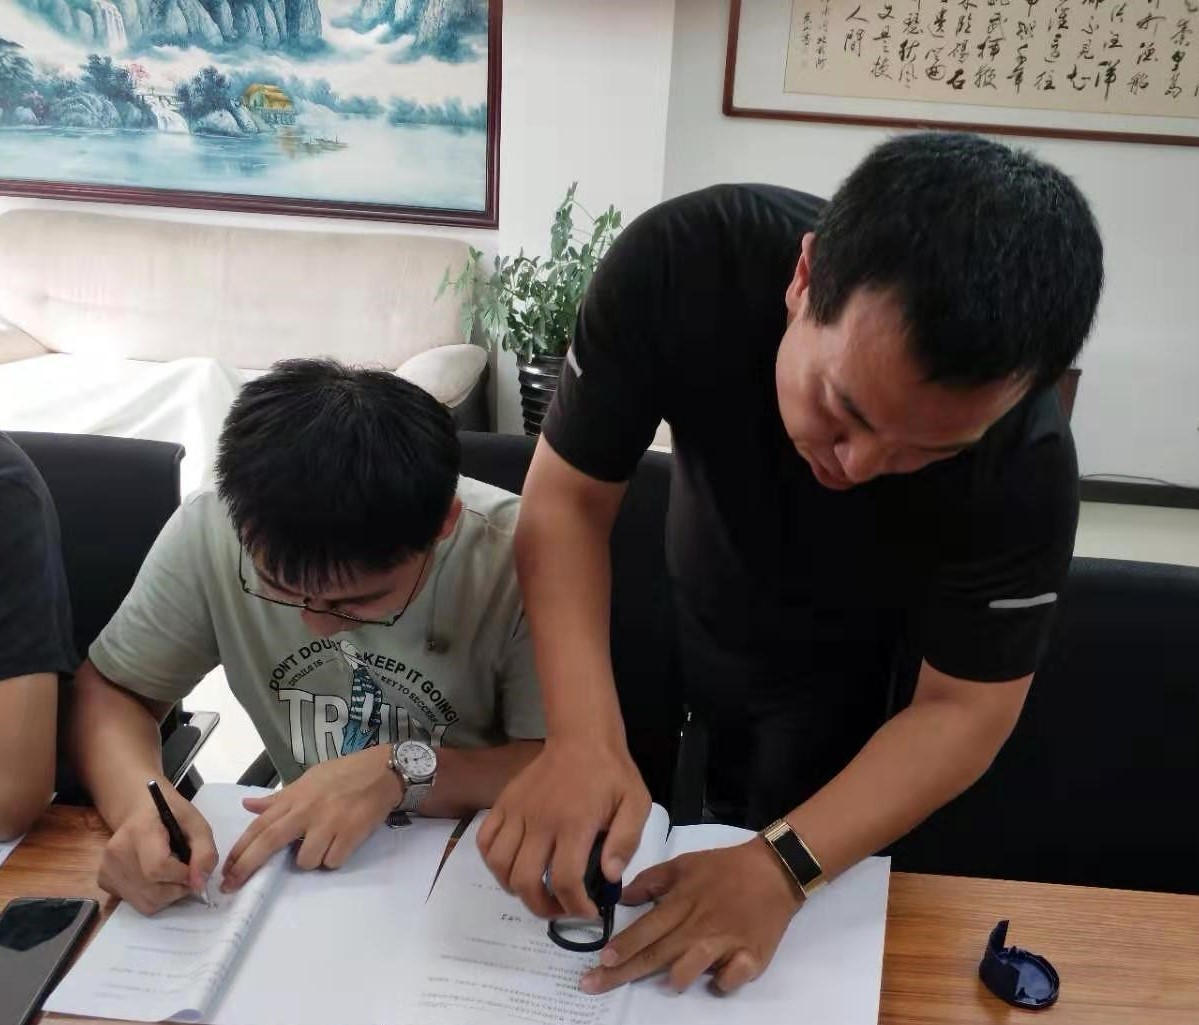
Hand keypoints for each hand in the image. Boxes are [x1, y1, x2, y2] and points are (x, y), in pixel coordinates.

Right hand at [98, 785, 216, 915]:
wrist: (139, 810)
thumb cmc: (171, 814)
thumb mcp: (196, 824)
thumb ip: (205, 852)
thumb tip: (199, 885)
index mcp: (139, 831)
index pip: (158, 868)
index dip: (183, 875)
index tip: (193, 868)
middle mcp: (117, 853)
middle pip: (153, 891)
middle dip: (178, 888)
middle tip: (185, 872)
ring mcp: (107, 869)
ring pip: (146, 903)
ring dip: (168, 895)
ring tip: (171, 874)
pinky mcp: (104, 881)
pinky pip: (136, 903)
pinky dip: (153, 897)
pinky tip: (155, 877)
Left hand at [222, 746, 401, 890]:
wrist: (383, 771)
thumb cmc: (344, 774)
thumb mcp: (309, 780)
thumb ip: (279, 798)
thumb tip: (247, 806)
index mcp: (295, 797)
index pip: (260, 825)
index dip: (240, 849)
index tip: (226, 869)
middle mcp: (307, 810)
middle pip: (270, 842)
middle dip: (248, 867)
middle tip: (232, 886)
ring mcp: (329, 823)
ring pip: (305, 861)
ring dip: (310, 859)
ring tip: (323, 844)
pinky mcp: (351, 834)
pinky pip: (333, 862)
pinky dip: (334, 858)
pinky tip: (342, 843)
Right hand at [478, 736, 649, 918]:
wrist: (582, 737)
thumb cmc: (611, 773)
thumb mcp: (636, 803)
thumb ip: (626, 841)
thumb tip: (609, 877)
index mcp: (575, 824)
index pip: (565, 880)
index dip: (575, 907)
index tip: (588, 912)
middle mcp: (540, 821)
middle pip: (526, 881)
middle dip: (543, 908)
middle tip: (561, 908)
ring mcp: (517, 812)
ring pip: (500, 866)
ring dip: (516, 888)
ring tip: (537, 890)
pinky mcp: (503, 804)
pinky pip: (485, 841)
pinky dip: (493, 862)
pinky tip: (513, 865)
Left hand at [580, 839, 802, 995]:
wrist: (775, 870)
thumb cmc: (724, 868)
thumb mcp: (684, 863)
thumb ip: (652, 880)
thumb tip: (623, 897)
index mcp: (682, 902)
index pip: (645, 929)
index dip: (621, 947)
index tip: (599, 961)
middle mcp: (699, 926)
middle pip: (656, 955)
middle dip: (623, 972)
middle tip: (594, 985)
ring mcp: (725, 944)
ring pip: (688, 971)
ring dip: (674, 978)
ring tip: (669, 979)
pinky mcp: (751, 958)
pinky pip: (729, 981)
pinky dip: (720, 982)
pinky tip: (717, 976)